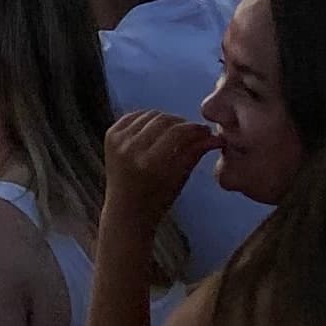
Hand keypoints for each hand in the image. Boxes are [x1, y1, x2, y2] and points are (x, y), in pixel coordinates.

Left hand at [101, 110, 213, 226]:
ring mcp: (117, 139)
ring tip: (177, 130)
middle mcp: (131, 148)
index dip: (194, 129)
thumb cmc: (158, 201)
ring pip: (149, 115)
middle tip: (194, 130)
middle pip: (163, 120)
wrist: (125, 210)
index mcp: (149, 164)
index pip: (176, 133)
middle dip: (182, 123)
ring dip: (166, 119)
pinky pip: (134, 116)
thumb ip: (194, 154)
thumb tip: (215, 137)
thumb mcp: (179, 179)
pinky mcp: (110, 134)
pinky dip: (148, 119)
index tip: (206, 131)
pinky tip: (158, 128)